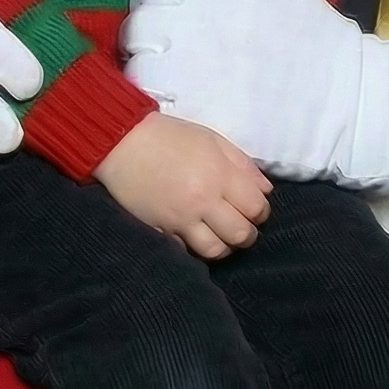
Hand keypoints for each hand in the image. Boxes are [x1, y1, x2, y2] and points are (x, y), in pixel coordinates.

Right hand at [94, 113, 271, 258]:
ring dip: (225, 247)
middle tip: (241, 225)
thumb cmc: (171, 137)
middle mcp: (203, 200)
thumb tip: (266, 191)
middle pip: (240, 235)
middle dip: (248, 234)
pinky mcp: (160, 231)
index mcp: (219, 174)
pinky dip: (196, 248)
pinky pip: (187, 252)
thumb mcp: (212, 140)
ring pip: (215, 251)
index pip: (256, 208)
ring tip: (221, 235)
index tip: (255, 209)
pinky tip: (197, 236)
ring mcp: (180, 219)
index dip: (261, 212)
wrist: (122, 143)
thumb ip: (243, 164)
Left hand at [124, 0, 388, 208]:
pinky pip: (162, 115)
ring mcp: (202, 77)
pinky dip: (165, 112)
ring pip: (142, 75)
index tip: (174, 19)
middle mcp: (202, 28)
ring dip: (150, 78)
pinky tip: (187, 109)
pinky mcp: (208, 120)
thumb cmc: (308, 27)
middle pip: (137, 33)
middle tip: (172, 53)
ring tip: (177, 82)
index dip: (155, 5)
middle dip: (147, 41)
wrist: (351, 95)